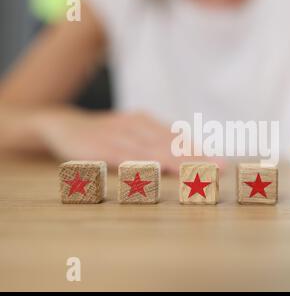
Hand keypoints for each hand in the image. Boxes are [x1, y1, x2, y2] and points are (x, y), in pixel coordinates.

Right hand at [35, 109, 223, 172]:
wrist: (62, 123)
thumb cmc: (105, 134)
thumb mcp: (132, 135)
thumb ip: (156, 144)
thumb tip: (189, 155)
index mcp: (146, 123)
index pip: (177, 139)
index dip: (199, 151)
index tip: (221, 164)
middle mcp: (134, 126)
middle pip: (168, 144)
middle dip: (194, 157)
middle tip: (218, 168)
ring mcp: (115, 135)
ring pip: (148, 149)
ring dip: (173, 160)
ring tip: (194, 171)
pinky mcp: (94, 146)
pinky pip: (118, 156)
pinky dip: (137, 163)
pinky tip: (151, 171)